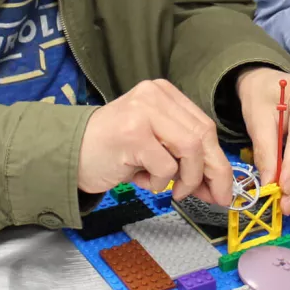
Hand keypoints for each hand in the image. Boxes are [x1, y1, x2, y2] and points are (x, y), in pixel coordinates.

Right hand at [77, 79, 232, 206]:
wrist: (68, 153)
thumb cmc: (112, 150)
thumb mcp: (153, 141)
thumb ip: (183, 152)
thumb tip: (217, 182)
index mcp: (163, 92)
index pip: (204, 125)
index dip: (217, 159)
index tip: (221, 186)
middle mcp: (154, 95)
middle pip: (203, 135)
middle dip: (212, 172)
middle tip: (212, 197)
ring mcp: (143, 112)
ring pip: (190, 149)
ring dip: (186, 179)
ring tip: (170, 189)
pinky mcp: (133, 133)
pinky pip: (165, 167)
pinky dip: (158, 183)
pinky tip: (141, 179)